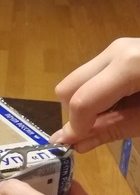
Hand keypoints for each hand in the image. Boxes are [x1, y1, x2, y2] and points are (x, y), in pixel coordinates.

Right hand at [50, 37, 139, 151]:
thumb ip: (107, 131)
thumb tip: (68, 143)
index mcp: (127, 66)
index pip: (82, 101)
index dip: (76, 128)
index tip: (76, 146)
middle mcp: (114, 51)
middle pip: (67, 88)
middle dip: (76, 114)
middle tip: (100, 126)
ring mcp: (114, 48)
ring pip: (74, 81)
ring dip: (85, 104)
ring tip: (118, 111)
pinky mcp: (116, 50)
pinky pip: (89, 76)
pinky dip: (95, 94)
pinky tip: (122, 100)